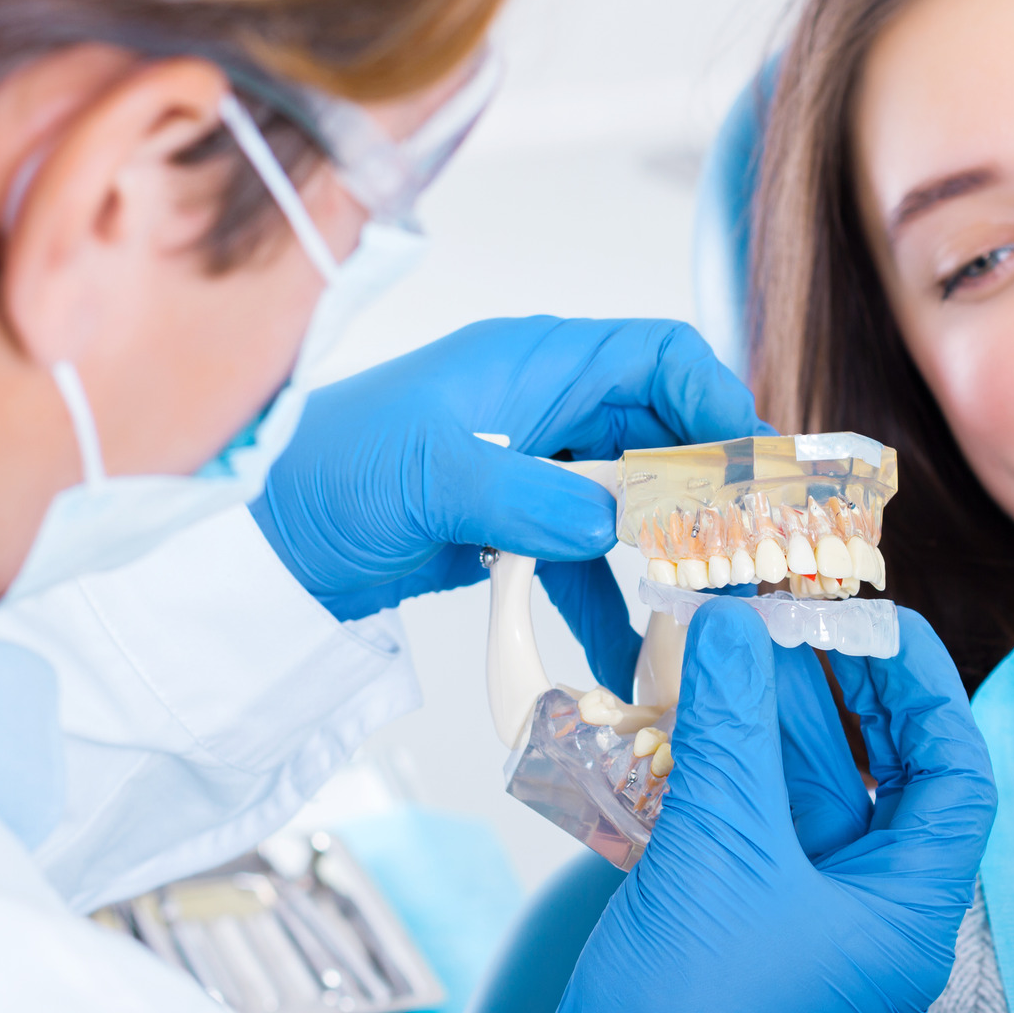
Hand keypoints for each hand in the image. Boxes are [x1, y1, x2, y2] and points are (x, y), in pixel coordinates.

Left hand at [249, 317, 768, 694]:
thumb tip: (613, 527)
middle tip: (749, 552)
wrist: (259, 534)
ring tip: (708, 605)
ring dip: (668, 550)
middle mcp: (543, 406)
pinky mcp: (511, 526)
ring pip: (631, 500)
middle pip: (659, 431)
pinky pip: (585, 559)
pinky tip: (632, 655)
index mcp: (534, 363)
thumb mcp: (428, 475)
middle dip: (706, 489)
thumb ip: (526, 496)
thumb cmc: (327, 472)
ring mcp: (530, 468)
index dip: (716, 400)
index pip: (658, 357)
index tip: (754, 469)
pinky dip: (610, 601)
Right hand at [551, 601, 997, 1012]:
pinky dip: (733, 759)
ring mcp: (802, 918)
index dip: (930, 693)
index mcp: (905, 918)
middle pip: (886, 777)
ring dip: (778, 715)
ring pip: (811, 792)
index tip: (883, 624)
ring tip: (742, 637)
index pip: (957, 782)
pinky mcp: (740, 917)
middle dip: (845, 692)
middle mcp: (867, 916)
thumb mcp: (720, 850)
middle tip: (803, 617)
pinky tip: (699, 705)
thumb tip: (733, 622)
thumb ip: (731, 727)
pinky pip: (755, 819)